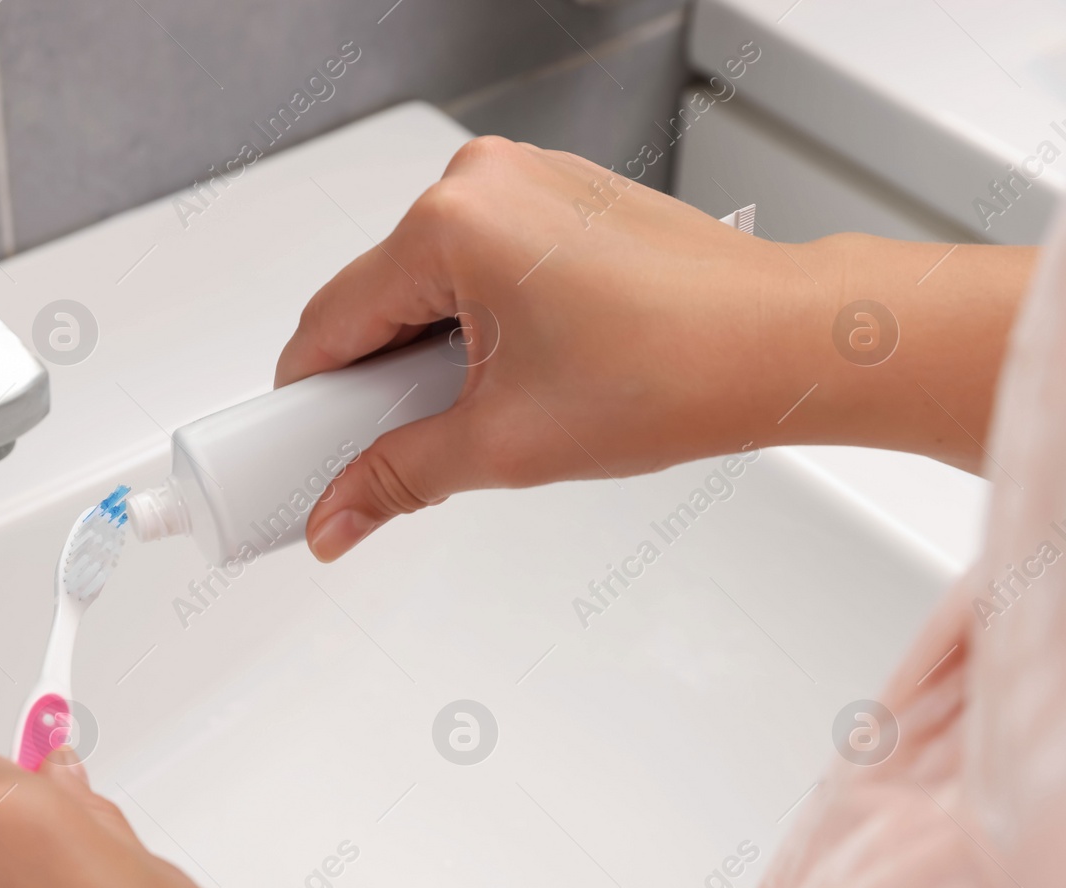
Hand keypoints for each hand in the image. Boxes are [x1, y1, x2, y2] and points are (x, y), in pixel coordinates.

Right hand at [277, 136, 1032, 559]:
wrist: (786, 344)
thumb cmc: (679, 369)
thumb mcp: (505, 444)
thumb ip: (396, 479)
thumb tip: (337, 517)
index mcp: (451, 223)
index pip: (327, 324)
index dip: (303, 402)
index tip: (291, 451)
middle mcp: (480, 181)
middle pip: (373, 299)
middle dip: (373, 380)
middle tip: (397, 448)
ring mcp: (523, 180)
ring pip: (424, 282)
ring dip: (425, 352)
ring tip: (481, 410)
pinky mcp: (556, 195)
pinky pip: (475, 261)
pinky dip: (470, 319)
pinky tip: (513, 370)